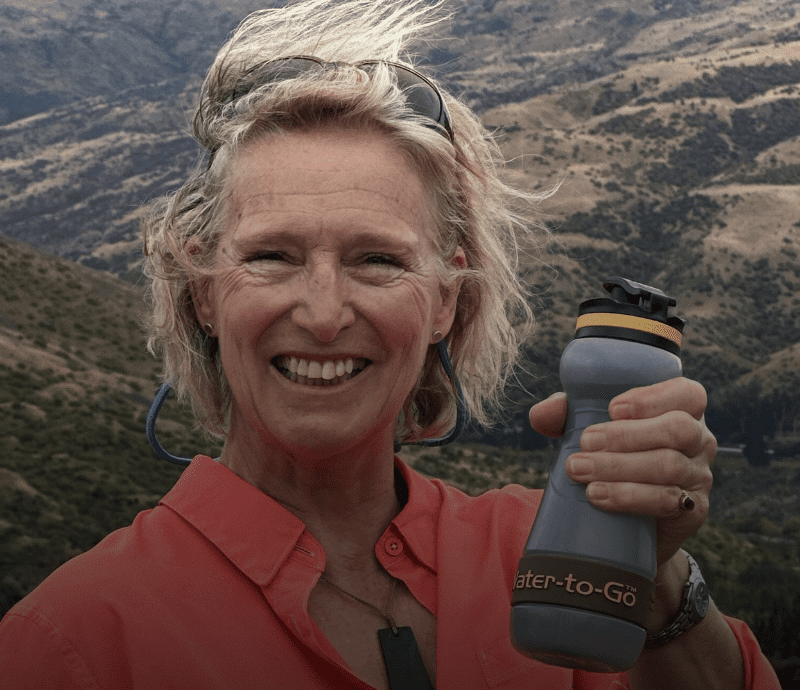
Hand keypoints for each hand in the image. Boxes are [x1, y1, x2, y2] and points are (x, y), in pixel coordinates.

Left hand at [528, 378, 715, 567]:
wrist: (627, 523)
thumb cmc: (611, 459)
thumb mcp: (590, 431)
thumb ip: (567, 415)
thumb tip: (540, 415)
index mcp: (682, 411)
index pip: (687, 394)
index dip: (653, 398)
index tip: (612, 408)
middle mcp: (699, 441)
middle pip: (678, 429)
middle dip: (627, 435)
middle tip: (585, 443)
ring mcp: (699, 476)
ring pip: (669, 465)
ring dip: (619, 467)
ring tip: (579, 470)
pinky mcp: (692, 511)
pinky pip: (668, 501)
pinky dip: (629, 497)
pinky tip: (598, 496)